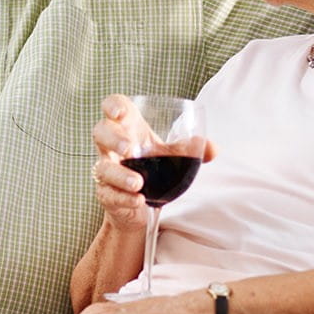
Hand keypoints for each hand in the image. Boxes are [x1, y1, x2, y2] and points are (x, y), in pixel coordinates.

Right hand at [91, 94, 214, 233]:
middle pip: (100, 133)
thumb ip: (191, 150)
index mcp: (128, 129)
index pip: (113, 108)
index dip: (113, 106)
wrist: (140, 207)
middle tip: (129, 149)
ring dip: (119, 174)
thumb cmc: (152, 170)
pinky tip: (138, 200)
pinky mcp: (106, 194)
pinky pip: (109, 194)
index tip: (120, 112)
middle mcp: (112, 148)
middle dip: (112, 138)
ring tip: (138, 183)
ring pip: (102, 167)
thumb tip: (213, 149)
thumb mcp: (171, 156)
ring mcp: (107, 171)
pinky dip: (124, 197)